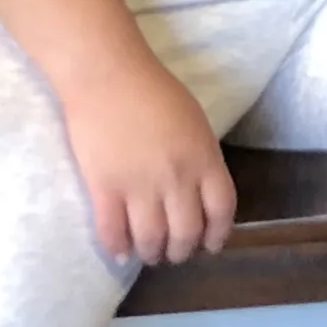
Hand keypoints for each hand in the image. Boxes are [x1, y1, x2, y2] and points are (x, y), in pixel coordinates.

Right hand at [58, 52, 235, 266]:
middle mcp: (176, 177)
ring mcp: (140, 185)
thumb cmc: (152, 90)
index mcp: (204, 157)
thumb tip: (200, 194)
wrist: (106, 73)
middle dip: (181, 251)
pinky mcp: (104, 188)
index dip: (218, 235)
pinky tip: (121, 251)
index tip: (210, 245)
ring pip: (151, 240)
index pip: (221, 210)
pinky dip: (118, 248)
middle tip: (173, 253)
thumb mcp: (194, 122)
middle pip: (186, 233)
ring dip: (151, 254)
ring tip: (148, 253)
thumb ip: (201, 158)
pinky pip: (113, 233)